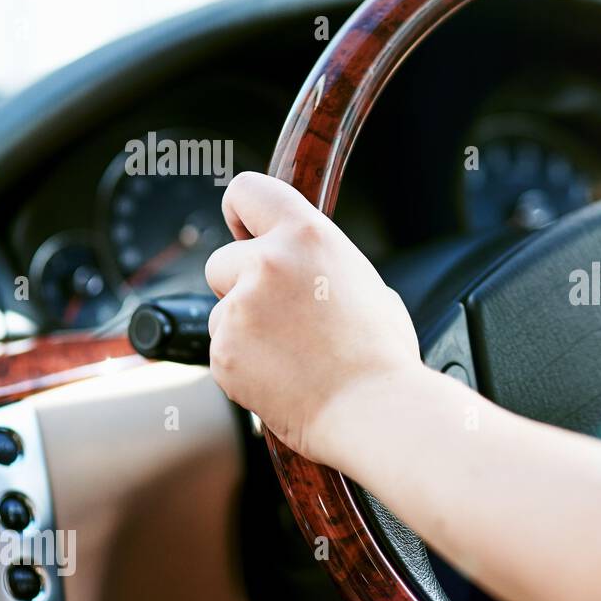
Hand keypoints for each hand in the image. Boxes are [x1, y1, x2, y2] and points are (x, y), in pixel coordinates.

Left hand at [204, 172, 420, 465]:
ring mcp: (240, 308)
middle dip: (239, 286)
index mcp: (308, 236)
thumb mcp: (363, 281)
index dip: (240, 213)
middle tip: (281, 318)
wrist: (375, 409)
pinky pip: (222, 349)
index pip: (248, 191)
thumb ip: (319, 263)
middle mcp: (268, 263)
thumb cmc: (381, 354)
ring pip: (219, 310)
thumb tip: (301, 268)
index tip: (242, 231)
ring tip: (293, 354)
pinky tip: (283, 375)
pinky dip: (243, 364)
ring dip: (243, 329)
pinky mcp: (224, 351)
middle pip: (220, 261)